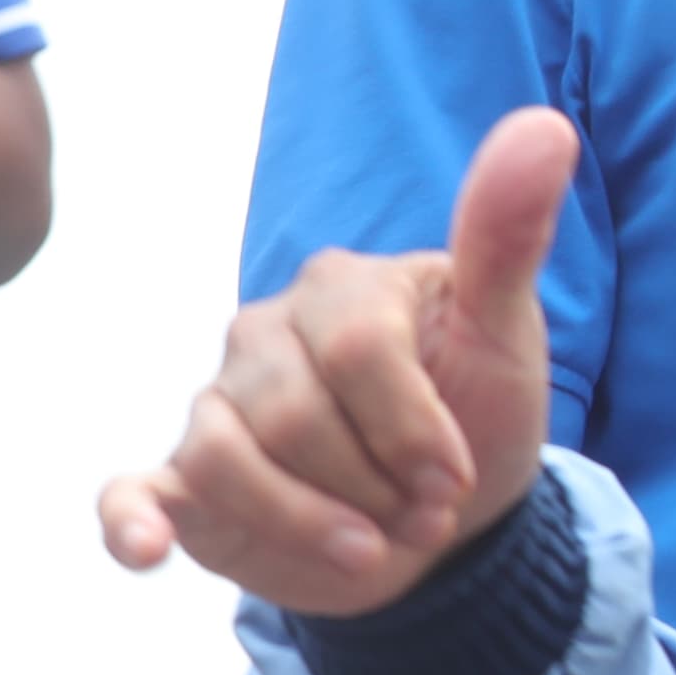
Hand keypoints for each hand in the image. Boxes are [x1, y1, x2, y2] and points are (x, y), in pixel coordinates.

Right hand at [99, 107, 572, 615]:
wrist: (444, 518)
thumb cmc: (472, 413)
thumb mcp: (504, 331)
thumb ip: (506, 236)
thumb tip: (543, 126)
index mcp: (337, 291)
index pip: (355, 350)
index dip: (410, 428)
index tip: (455, 481)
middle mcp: (261, 336)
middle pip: (292, 415)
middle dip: (369, 485)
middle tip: (420, 517)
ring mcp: (216, 404)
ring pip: (226, 459)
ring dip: (308, 522)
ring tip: (366, 548)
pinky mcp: (185, 481)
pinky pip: (134, 493)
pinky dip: (133, 521)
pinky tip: (150, 546)